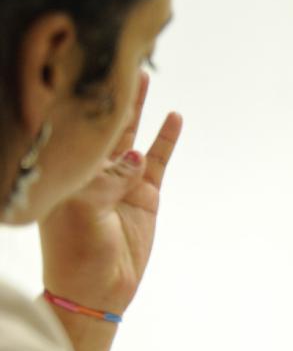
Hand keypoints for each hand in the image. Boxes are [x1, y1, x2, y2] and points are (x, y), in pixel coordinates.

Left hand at [39, 71, 180, 313]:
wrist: (97, 290)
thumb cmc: (75, 251)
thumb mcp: (81, 209)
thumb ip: (104, 178)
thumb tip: (130, 156)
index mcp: (61, 172)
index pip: (66, 128)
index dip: (73, 100)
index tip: (78, 68)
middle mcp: (88, 170)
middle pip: (98, 124)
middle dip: (105, 95)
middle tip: (112, 60)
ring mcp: (119, 181)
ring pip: (128, 135)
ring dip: (135, 107)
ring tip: (139, 76)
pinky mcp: (145, 195)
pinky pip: (157, 159)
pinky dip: (166, 138)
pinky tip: (173, 117)